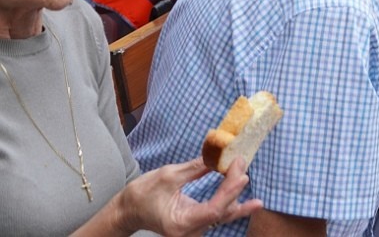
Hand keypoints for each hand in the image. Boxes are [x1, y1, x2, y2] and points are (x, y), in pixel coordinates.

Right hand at [115, 156, 260, 236]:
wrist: (127, 211)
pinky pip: (218, 214)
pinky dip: (229, 199)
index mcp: (181, 223)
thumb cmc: (142, 194)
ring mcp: (194, 230)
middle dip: (235, 186)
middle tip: (242, 163)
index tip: (239, 170)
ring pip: (223, 214)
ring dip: (236, 193)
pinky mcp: (196, 224)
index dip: (230, 190)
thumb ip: (197, 167)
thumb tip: (220, 155)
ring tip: (243, 171)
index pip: (215, 209)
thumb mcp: (169, 175)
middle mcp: (190, 232)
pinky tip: (243, 191)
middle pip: (222, 211)